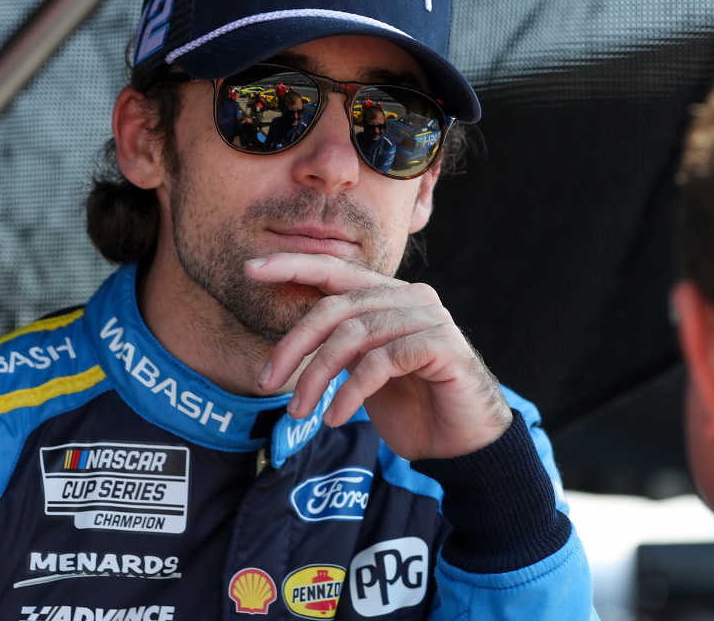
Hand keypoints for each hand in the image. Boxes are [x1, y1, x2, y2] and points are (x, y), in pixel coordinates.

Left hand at [248, 253, 512, 460]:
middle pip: (336, 307)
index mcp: (390, 296)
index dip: (294, 265)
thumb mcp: (364, 372)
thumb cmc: (413, 409)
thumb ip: (340, 347)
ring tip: (299, 412)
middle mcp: (411, 297)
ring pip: (354, 335)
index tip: (251, 268)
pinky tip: (334, 417)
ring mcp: (430, 318)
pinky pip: (380, 361)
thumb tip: (291, 341)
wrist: (463, 447)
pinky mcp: (443, 344)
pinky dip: (350, 392)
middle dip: (294, 345)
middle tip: (266, 382)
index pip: (336, 271)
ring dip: (317, 377)